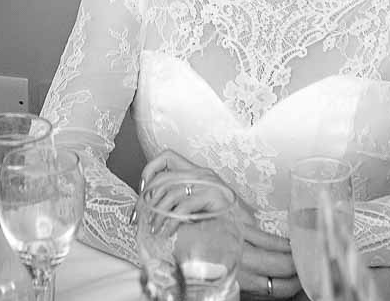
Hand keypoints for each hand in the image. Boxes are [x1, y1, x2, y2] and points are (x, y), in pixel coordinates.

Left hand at [141, 152, 298, 298]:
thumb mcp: (200, 206)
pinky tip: (167, 233)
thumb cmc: (226, 219)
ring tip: (154, 230)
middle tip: (138, 218)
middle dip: (146, 199)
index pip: (167, 156)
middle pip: (163, 178)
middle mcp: (202, 173)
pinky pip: (183, 207)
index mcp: (198, 171)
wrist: (251, 228)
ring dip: (157, 215)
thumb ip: (181, 202)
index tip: (142, 188)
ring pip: (170, 193)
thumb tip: (155, 211)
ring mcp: (208, 184)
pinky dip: (171, 221)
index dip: (150, 169)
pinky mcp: (213, 197)